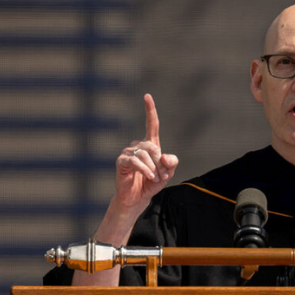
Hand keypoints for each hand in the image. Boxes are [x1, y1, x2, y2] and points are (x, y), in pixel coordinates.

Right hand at [114, 93, 178, 210]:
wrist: (137, 198)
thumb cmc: (152, 183)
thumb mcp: (168, 173)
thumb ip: (172, 163)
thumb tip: (164, 156)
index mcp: (150, 145)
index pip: (151, 124)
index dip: (150, 110)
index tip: (147, 96)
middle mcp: (138, 146)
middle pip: (154, 147)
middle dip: (161, 163)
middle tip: (162, 176)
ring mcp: (128, 152)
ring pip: (146, 154)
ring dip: (154, 169)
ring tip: (154, 179)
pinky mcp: (122, 162)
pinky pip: (135, 161)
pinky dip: (145, 170)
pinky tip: (149, 177)